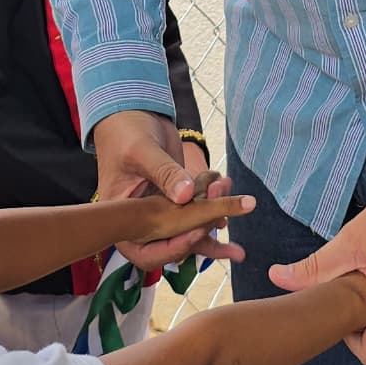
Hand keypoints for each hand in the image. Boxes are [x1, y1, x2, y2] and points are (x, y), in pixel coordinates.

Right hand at [91, 111, 240, 268]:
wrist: (132, 112)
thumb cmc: (126, 131)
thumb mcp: (143, 151)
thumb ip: (165, 173)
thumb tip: (188, 196)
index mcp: (122, 218)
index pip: (145, 252)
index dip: (174, 247)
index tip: (198, 230)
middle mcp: (141, 219)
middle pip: (172, 243)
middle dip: (204, 237)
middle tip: (231, 234)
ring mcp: (160, 208)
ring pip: (189, 227)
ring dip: (215, 218)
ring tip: (243, 206)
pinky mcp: (176, 195)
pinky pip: (197, 207)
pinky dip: (215, 200)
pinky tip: (230, 189)